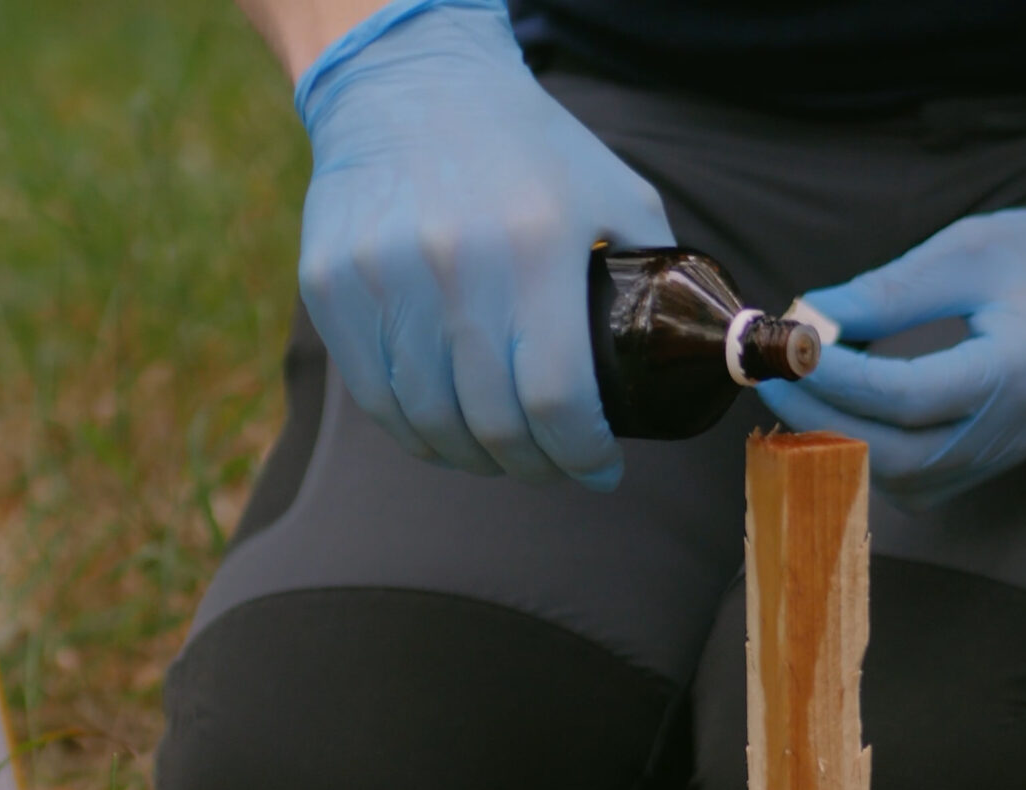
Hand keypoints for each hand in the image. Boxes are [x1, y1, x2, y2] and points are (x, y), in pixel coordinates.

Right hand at [295, 0, 673, 489]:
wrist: (409, 85)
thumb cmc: (524, 146)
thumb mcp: (614, 191)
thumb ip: (655, 274)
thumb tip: (695, 351)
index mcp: (535, 245)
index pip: (555, 398)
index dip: (581, 455)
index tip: (599, 468)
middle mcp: (454, 264)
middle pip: (490, 422)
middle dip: (534, 466)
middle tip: (553, 465)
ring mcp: (381, 277)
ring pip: (426, 420)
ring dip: (472, 458)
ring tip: (499, 454)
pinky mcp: (331, 287)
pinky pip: (374, 396)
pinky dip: (414, 431)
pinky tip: (444, 431)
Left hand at [758, 176, 1025, 505]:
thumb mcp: (969, 249)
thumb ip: (888, 291)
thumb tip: (810, 317)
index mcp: (1021, 370)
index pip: (909, 396)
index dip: (839, 378)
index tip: (788, 348)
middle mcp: (1016, 428)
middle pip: (900, 455)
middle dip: (824, 419)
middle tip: (774, 376)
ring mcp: (1007, 453)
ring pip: (904, 479)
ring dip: (842, 440)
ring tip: (800, 389)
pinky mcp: (992, 459)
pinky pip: (919, 480)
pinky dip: (871, 452)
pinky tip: (842, 410)